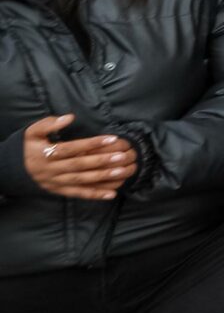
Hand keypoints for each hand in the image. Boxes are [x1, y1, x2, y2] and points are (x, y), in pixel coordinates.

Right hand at [20, 116, 135, 201]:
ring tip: (121, 172)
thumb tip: (69, 117)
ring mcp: (57, 182)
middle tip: (122, 157)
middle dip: (102, 161)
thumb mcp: (32, 132)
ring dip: (103, 177)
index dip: (92, 143)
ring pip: (82, 180)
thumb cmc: (28, 147)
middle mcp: (52, 169)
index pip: (72, 148)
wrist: (14, 168)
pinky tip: (112, 194)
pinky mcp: (60, 190)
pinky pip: (79, 194)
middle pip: (79, 165)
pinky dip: (96, 195)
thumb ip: (49, 124)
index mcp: (46, 153)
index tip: (112, 138)